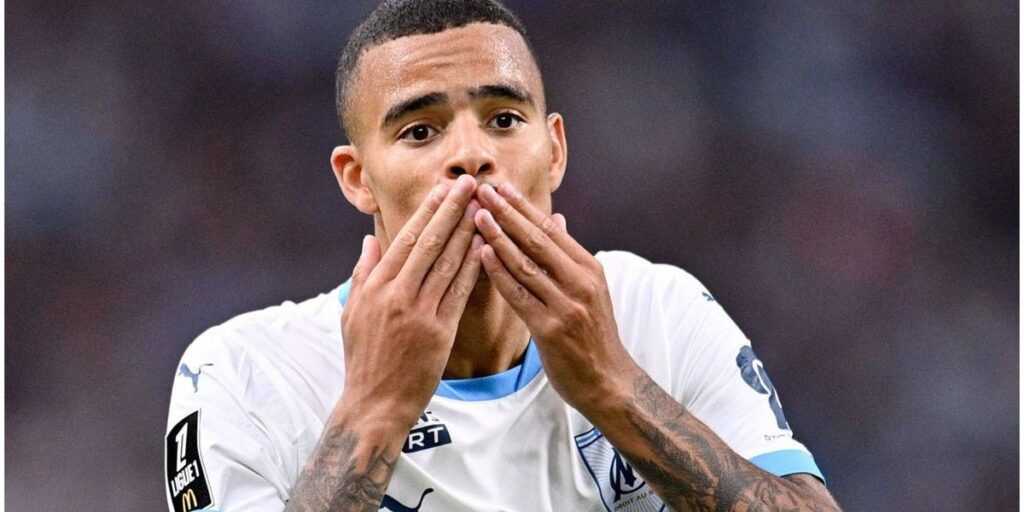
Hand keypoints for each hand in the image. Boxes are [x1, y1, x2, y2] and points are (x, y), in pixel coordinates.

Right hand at [340, 175, 482, 426]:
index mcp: (375, 286)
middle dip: (452, 210)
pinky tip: (487, 247)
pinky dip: (474, 267)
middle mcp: (396, 294)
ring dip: (468, 231)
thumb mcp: (353, 312)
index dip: (427, 212)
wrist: (374, 404)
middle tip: (471, 184)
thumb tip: (370, 240)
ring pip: (448, 263)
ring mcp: (419, 312)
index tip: (443, 189)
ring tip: (485, 207)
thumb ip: (362, 273)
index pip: (406, 239)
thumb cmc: (364, 360)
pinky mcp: (439, 332)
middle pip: (429, 243)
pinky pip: (460, 292)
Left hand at [473, 182, 639, 413]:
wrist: (609, 382)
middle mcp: (580, 283)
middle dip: (507, 213)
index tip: (500, 185)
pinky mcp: (550, 330)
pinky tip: (482, 255)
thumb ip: (568, 256)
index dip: (523, 206)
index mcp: (588, 269)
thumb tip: (556, 219)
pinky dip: (500, 273)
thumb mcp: (590, 290)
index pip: (550, 229)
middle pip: (537, 240)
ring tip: (476, 215)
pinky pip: (519, 296)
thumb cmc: (593, 335)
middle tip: (482, 190)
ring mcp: (566, 306)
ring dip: (498, 237)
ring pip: (526, 264)